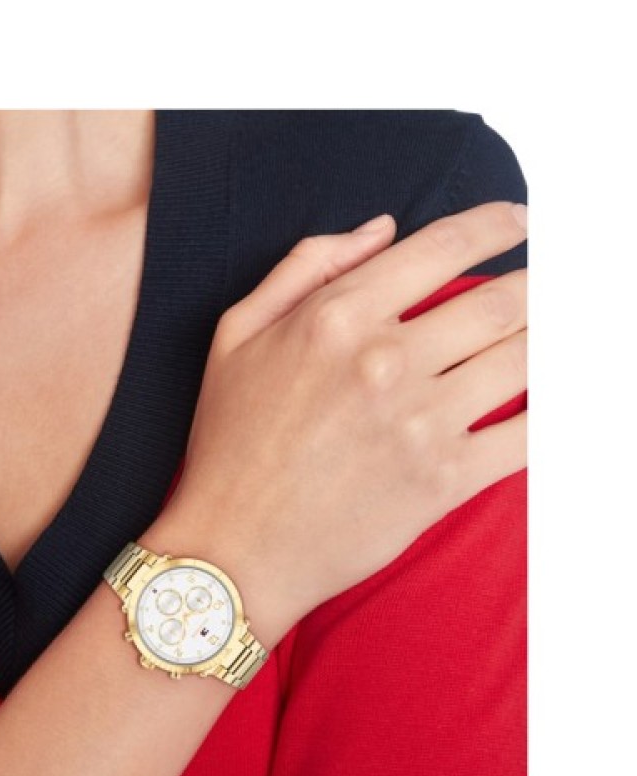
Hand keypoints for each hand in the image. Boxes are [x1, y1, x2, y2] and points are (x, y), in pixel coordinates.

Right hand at [157, 202, 526, 646]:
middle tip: (542, 287)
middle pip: (501, 303)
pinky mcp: (443, 481)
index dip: (495, 226)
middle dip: (534, 287)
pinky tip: (540, 403)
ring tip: (540, 339)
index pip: (442, 250)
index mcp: (335, 318)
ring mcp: (420, 423)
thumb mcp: (236, 336)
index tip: (516, 222)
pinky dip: (548, 414)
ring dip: (544, 342)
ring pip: (525, 360)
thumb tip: (382, 230)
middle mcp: (384, 362)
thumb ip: (305, 268)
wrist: (235, 549)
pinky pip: (527, 434)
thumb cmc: (230, 446)